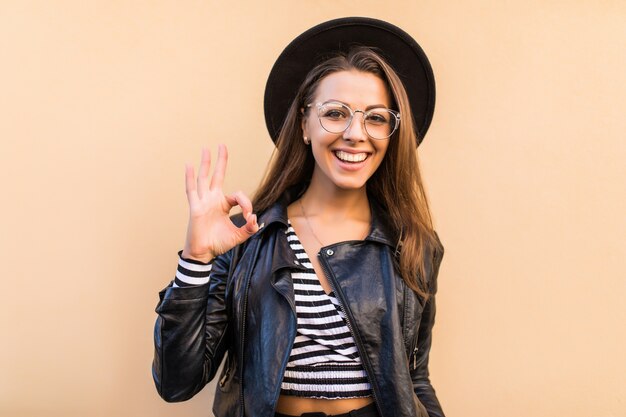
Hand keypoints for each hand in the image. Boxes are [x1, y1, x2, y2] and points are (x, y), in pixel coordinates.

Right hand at [182, 144, 258, 262]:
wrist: (204, 253)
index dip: (246, 204)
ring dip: (206, 164)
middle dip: (221, 161)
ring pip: (204, 178)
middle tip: (222, 145)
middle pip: (217, 176)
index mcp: (223, 205)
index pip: (237, 196)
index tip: (249, 218)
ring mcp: (203, 202)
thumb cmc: (219, 244)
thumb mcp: (239, 236)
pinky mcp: (195, 207)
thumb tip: (256, 218)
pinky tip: (189, 165)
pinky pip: (191, 190)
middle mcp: (212, 200)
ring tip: (206, 149)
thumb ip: (250, 228)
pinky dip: (190, 178)